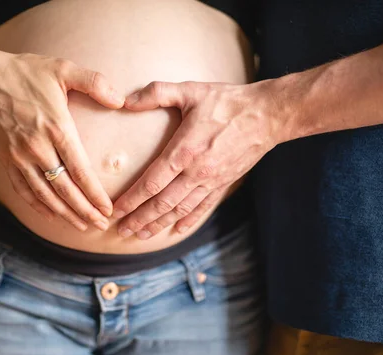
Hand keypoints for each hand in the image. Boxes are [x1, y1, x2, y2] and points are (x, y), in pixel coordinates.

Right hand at [0, 45, 123, 230]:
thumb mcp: (63, 69)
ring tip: (82, 226)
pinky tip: (52, 215)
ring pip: (44, 194)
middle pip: (64, 189)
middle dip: (84, 211)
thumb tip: (121, 100)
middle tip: (101, 226)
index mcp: (56, 128)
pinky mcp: (6, 160)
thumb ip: (94, 82)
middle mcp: (37, 147)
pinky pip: (23, 189)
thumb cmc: (26, 72)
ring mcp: (19, 156)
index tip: (108, 210)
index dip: (95, 194)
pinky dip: (37, 206)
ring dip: (65, 214)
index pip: (80, 170)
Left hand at [113, 80, 279, 238]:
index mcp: (185, 151)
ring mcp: (211, 181)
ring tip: (141, 235)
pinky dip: (189, 221)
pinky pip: (203, 208)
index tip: (116, 210)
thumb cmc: (227, 102)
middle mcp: (197, 172)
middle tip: (122, 230)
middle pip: (162, 203)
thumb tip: (126, 100)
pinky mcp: (224, 184)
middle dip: (140, 218)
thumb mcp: (191, 91)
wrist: (267, 115)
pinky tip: (176, 231)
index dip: (132, 199)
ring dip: (159, 224)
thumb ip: (157, 93)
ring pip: (180, 210)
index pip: (151, 183)